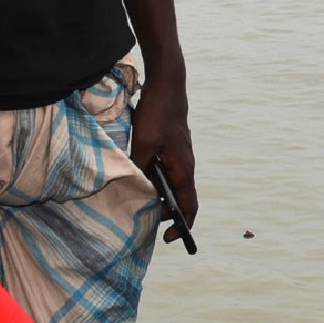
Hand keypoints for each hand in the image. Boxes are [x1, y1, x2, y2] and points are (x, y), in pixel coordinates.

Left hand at [130, 71, 195, 238]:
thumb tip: (134, 187)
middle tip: (146, 223)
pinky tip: (140, 178)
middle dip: (167, 214)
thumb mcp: (143, 143)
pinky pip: (168, 171)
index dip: (182, 226)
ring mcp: (180, 155)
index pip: (190, 206)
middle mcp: (186, 165)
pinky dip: (157, 181)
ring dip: (160, 196)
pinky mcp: (173, 146)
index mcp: (184, 169)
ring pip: (173, 184)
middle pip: (181, 198)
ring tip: (141, 203)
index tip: (167, 238)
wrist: (168, 84)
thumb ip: (140, 168)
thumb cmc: (157, 114)